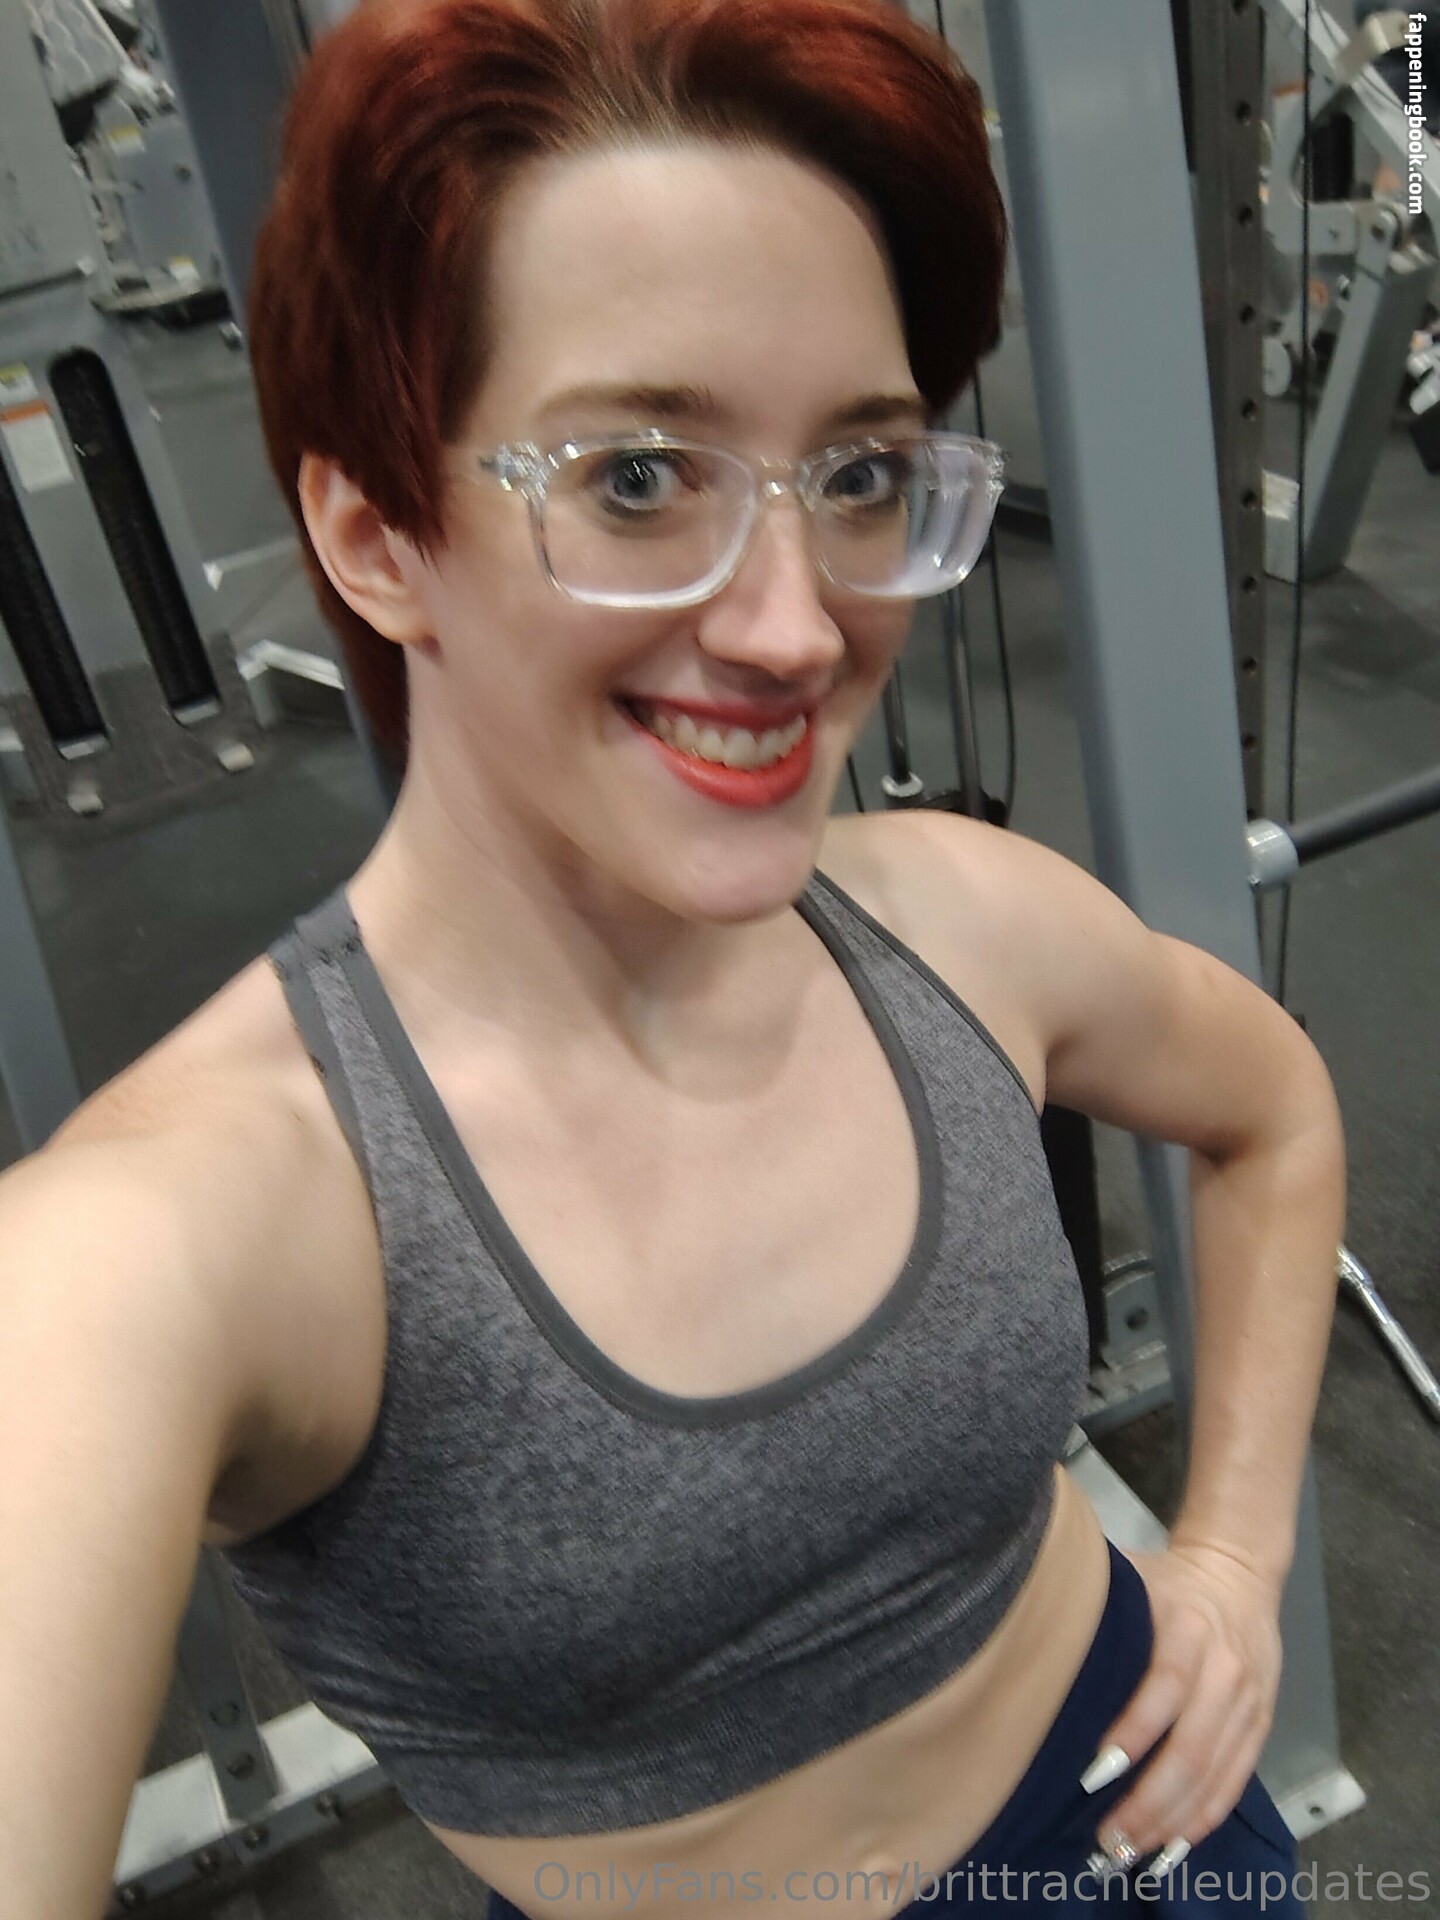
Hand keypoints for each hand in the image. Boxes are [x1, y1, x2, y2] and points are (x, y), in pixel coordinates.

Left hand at [1087, 1540, 1284, 1869]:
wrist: (1238, 1573)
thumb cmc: (1163, 1582)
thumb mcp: (1128, 1577)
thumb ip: (1091, 1606)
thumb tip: (1026, 1640)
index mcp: (1186, 1625)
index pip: (1165, 1685)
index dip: (1132, 1731)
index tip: (1093, 1773)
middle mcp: (1224, 1666)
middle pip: (1191, 1745)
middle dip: (1148, 1799)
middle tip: (1105, 1836)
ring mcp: (1247, 1700)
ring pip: (1213, 1774)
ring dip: (1171, 1820)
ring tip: (1128, 1851)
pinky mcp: (1260, 1724)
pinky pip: (1235, 1781)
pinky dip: (1204, 1818)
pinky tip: (1172, 1845)